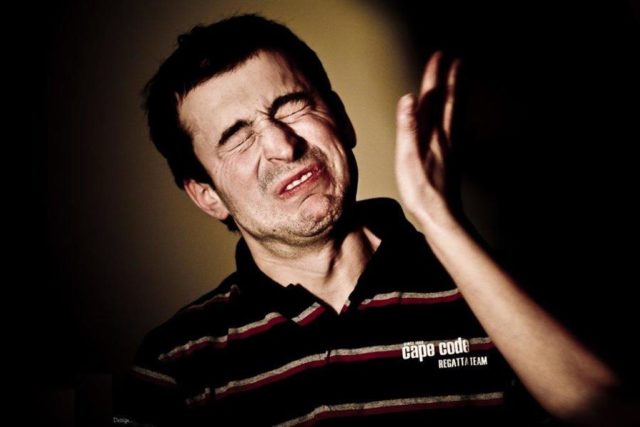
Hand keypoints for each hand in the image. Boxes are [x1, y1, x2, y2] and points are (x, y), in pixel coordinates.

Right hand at [395, 51, 461, 230]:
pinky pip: (457, 125)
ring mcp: (451, 147)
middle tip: (454, 59)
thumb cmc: (422, 192)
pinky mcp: (452, 157)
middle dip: (450, 79)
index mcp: (433, 135)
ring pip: (456, 112)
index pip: (433, 99)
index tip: (439, 55)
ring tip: (460, 78)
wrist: (442, 217)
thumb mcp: (408, 160)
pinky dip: (457, 112)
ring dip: (457, 92)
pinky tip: (455, 114)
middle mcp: (446, 137)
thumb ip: (408, 128)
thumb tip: (409, 98)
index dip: (435, 77)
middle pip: (449, 101)